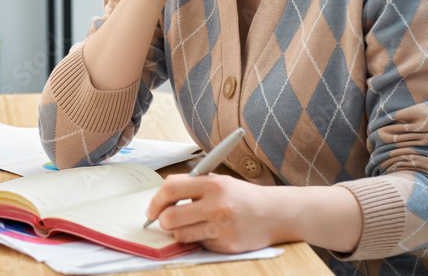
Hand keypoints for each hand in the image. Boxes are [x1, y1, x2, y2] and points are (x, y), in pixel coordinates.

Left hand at [145, 174, 291, 253]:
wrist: (276, 213)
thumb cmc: (242, 196)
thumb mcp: (219, 181)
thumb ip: (192, 186)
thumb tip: (161, 199)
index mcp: (213, 184)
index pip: (170, 189)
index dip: (155, 200)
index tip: (151, 209)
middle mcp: (216, 205)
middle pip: (169, 217)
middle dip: (162, 220)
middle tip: (165, 220)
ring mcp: (221, 227)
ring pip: (180, 235)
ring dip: (179, 232)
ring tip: (191, 225)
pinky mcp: (226, 245)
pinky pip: (199, 244)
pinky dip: (199, 239)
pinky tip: (212, 232)